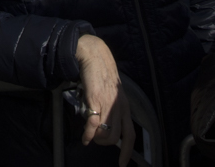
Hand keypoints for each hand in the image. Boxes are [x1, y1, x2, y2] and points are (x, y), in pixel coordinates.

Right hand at [74, 34, 132, 162]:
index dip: (127, 151)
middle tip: (97, 140)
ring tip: (90, 135)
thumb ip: (112, 107)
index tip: (122, 163)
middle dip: (105, 143)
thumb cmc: (101, 74)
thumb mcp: (112, 93)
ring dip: (97, 139)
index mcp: (124, 106)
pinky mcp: (96, 101)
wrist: (94, 57)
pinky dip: (88, 135)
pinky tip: (84, 138)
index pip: (130, 134)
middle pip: (116, 137)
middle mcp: (119, 107)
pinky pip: (93, 125)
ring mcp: (108, 104)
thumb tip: (105, 123)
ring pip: (106, 134)